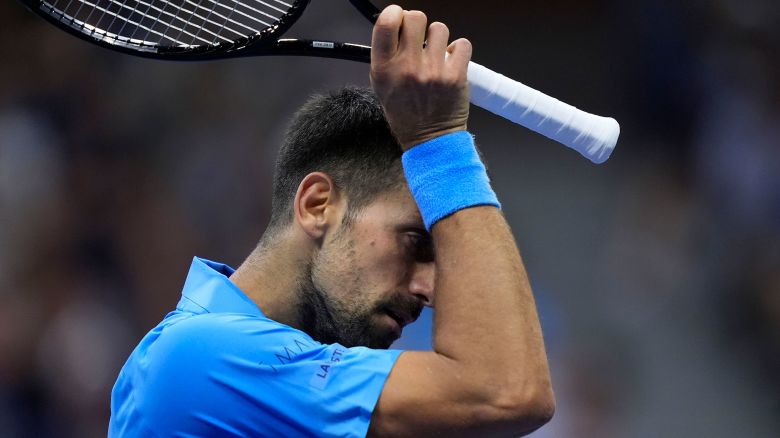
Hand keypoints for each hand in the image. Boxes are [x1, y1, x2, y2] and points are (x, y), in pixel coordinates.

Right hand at [370, 5, 471, 150]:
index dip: (395, 13)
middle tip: (419, 37)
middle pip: (415, 18)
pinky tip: (451, 61)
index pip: (386, 23)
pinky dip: (458, 50)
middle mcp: (407, 67)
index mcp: (384, 69)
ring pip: (439, 28)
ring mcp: (432, 71)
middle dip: (418, 23)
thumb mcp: (382, 87)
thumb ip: (386, 56)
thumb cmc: (406, 114)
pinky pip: (461, 44)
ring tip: (436, 55)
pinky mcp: (455, 76)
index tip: (399, 17)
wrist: (430, 139)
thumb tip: (396, 26)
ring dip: (438, 38)